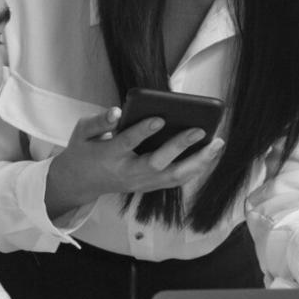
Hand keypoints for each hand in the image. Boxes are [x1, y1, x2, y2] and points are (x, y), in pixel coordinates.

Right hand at [44, 107, 224, 217]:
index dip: (143, 131)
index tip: (159, 118)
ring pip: (173, 177)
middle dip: (180, 147)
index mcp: (109, 156)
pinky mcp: (150, 187)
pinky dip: (196, 169)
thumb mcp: (82, 132)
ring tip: (217, 143)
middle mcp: (128, 172)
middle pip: (158, 164)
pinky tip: (211, 154)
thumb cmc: (85, 150)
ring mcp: (141, 183)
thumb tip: (117, 112)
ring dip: (198, 162)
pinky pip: (177, 180)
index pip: (128, 142)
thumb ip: (99, 121)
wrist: (81, 182)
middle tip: (200, 130)